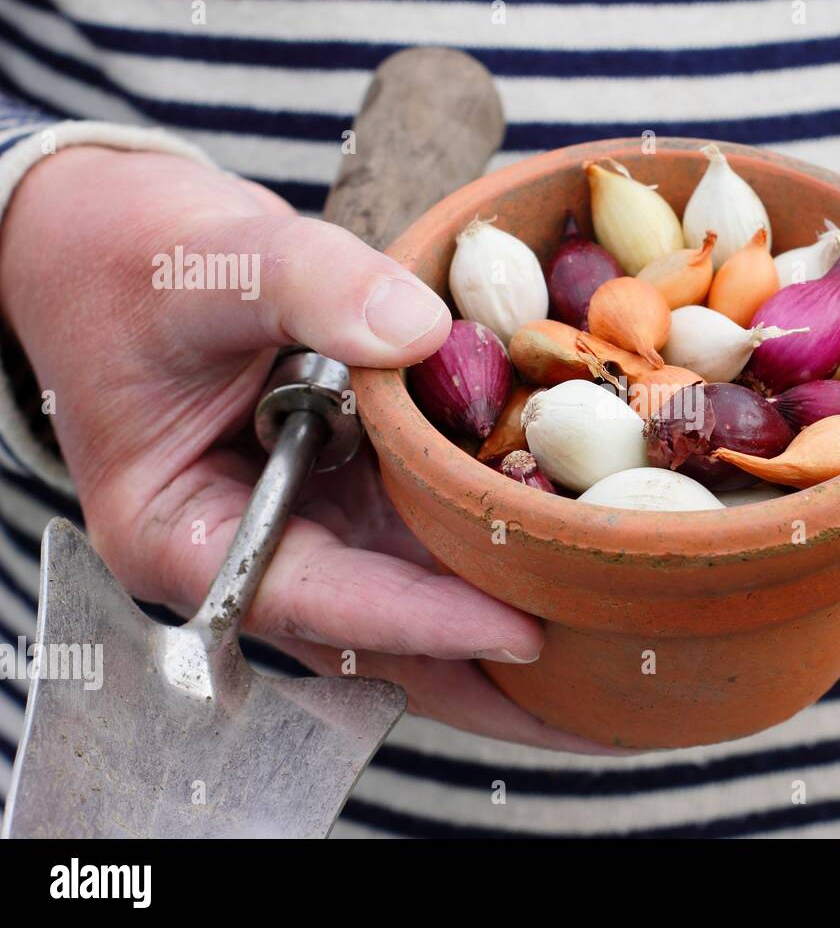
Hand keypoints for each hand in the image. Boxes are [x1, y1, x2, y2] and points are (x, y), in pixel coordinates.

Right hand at [0, 146, 611, 752]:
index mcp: (187, 535)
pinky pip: (432, 539)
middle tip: (605, 702)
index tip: (525, 632)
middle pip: (386, 640)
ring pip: (420, 603)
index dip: (424, 620)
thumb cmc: (132, 257)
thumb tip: (419, 332)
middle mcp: (258, 551)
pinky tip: (581, 558)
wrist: (118, 240)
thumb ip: (309, 285)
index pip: (319, 602)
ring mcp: (312, 526)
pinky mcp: (353, 493)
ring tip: (617, 660)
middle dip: (491, 676)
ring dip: (511, 626)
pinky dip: (498, 548)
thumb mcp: (210, 261)